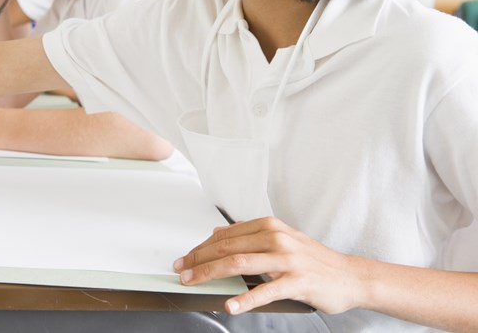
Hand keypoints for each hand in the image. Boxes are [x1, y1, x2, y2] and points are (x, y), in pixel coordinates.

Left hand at [174, 216, 361, 315]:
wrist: (351, 276)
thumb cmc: (314, 261)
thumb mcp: (281, 240)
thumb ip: (250, 236)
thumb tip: (217, 234)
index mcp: (270, 226)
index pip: (226, 235)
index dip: (201, 247)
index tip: (186, 258)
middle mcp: (276, 238)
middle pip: (227, 247)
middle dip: (199, 259)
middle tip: (182, 270)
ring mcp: (287, 259)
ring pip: (239, 263)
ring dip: (211, 273)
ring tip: (194, 281)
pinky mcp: (297, 281)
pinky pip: (265, 290)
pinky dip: (245, 298)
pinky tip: (230, 305)